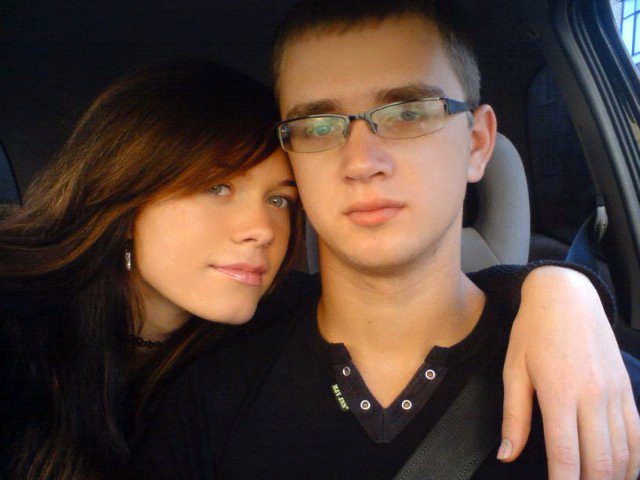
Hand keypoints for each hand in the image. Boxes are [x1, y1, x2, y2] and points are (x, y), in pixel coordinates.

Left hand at [499, 266, 639, 478]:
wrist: (567, 297)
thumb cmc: (534, 332)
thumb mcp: (513, 370)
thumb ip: (514, 417)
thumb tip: (507, 455)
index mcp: (560, 392)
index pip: (565, 455)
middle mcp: (593, 397)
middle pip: (600, 462)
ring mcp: (615, 394)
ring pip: (623, 454)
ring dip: (611, 478)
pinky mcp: (627, 390)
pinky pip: (637, 436)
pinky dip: (632, 461)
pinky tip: (621, 473)